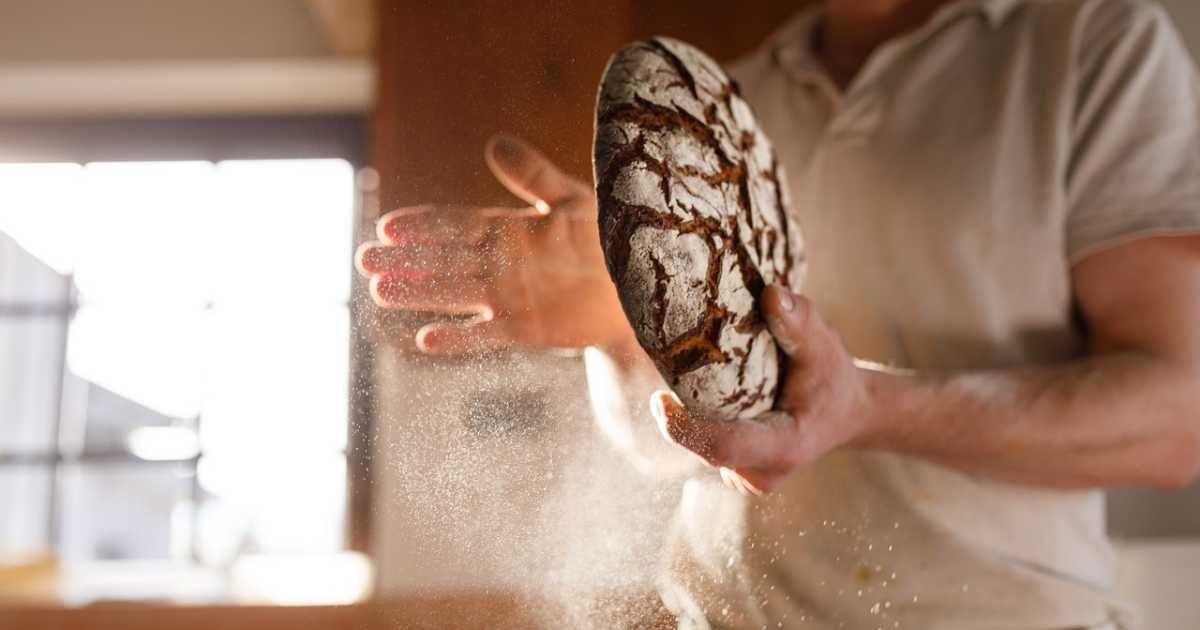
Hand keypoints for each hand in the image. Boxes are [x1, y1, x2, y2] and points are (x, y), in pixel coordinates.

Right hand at [355, 134, 633, 353]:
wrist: (640, 285)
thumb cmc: (610, 237)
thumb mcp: (572, 198)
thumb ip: (532, 175)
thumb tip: (492, 143)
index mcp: (508, 230)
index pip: (456, 225)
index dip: (423, 225)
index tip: (388, 225)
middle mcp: (500, 264)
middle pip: (444, 260)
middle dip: (405, 260)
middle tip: (364, 260)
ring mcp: (509, 298)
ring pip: (454, 294)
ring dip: (419, 293)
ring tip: (379, 290)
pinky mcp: (525, 329)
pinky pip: (486, 334)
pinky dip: (458, 338)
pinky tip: (426, 340)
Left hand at [649, 285, 875, 493]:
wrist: (846, 411)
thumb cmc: (833, 379)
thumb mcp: (825, 347)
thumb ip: (800, 322)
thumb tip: (771, 293)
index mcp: (785, 447)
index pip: (724, 446)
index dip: (686, 429)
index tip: (659, 399)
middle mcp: (762, 472)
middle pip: (704, 446)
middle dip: (680, 413)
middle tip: (667, 367)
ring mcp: (747, 477)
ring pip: (699, 446)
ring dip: (687, 414)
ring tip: (685, 375)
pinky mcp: (735, 470)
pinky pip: (702, 446)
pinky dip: (695, 419)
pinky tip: (700, 393)